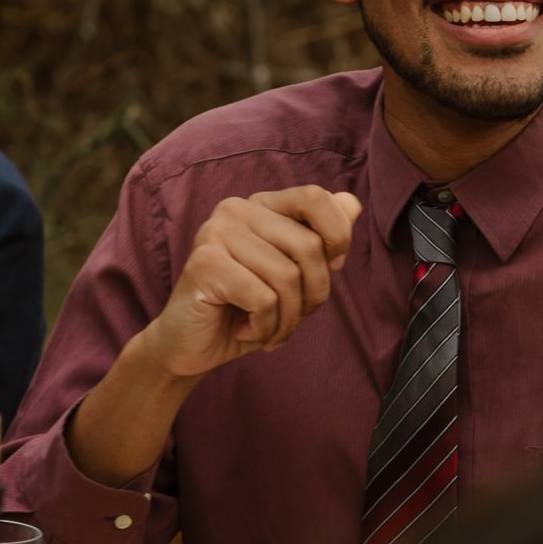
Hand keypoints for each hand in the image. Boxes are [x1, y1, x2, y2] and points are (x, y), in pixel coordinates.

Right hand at [137, 187, 363, 382]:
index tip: (331, 268)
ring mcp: (216, 233)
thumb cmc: (245, 309)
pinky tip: (245, 331)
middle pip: (308, 246)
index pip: (315, 198)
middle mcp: (236, 209)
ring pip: (287, 277)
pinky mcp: (204, 264)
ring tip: (270, 330)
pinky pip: (263, 299)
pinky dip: (264, 327)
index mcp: (260, 205)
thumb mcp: (292, 275)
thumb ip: (321, 238)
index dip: (337, 237)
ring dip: (288, 319)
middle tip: (294, 317)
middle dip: (314, 295)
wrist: (190, 346)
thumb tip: (351, 204)